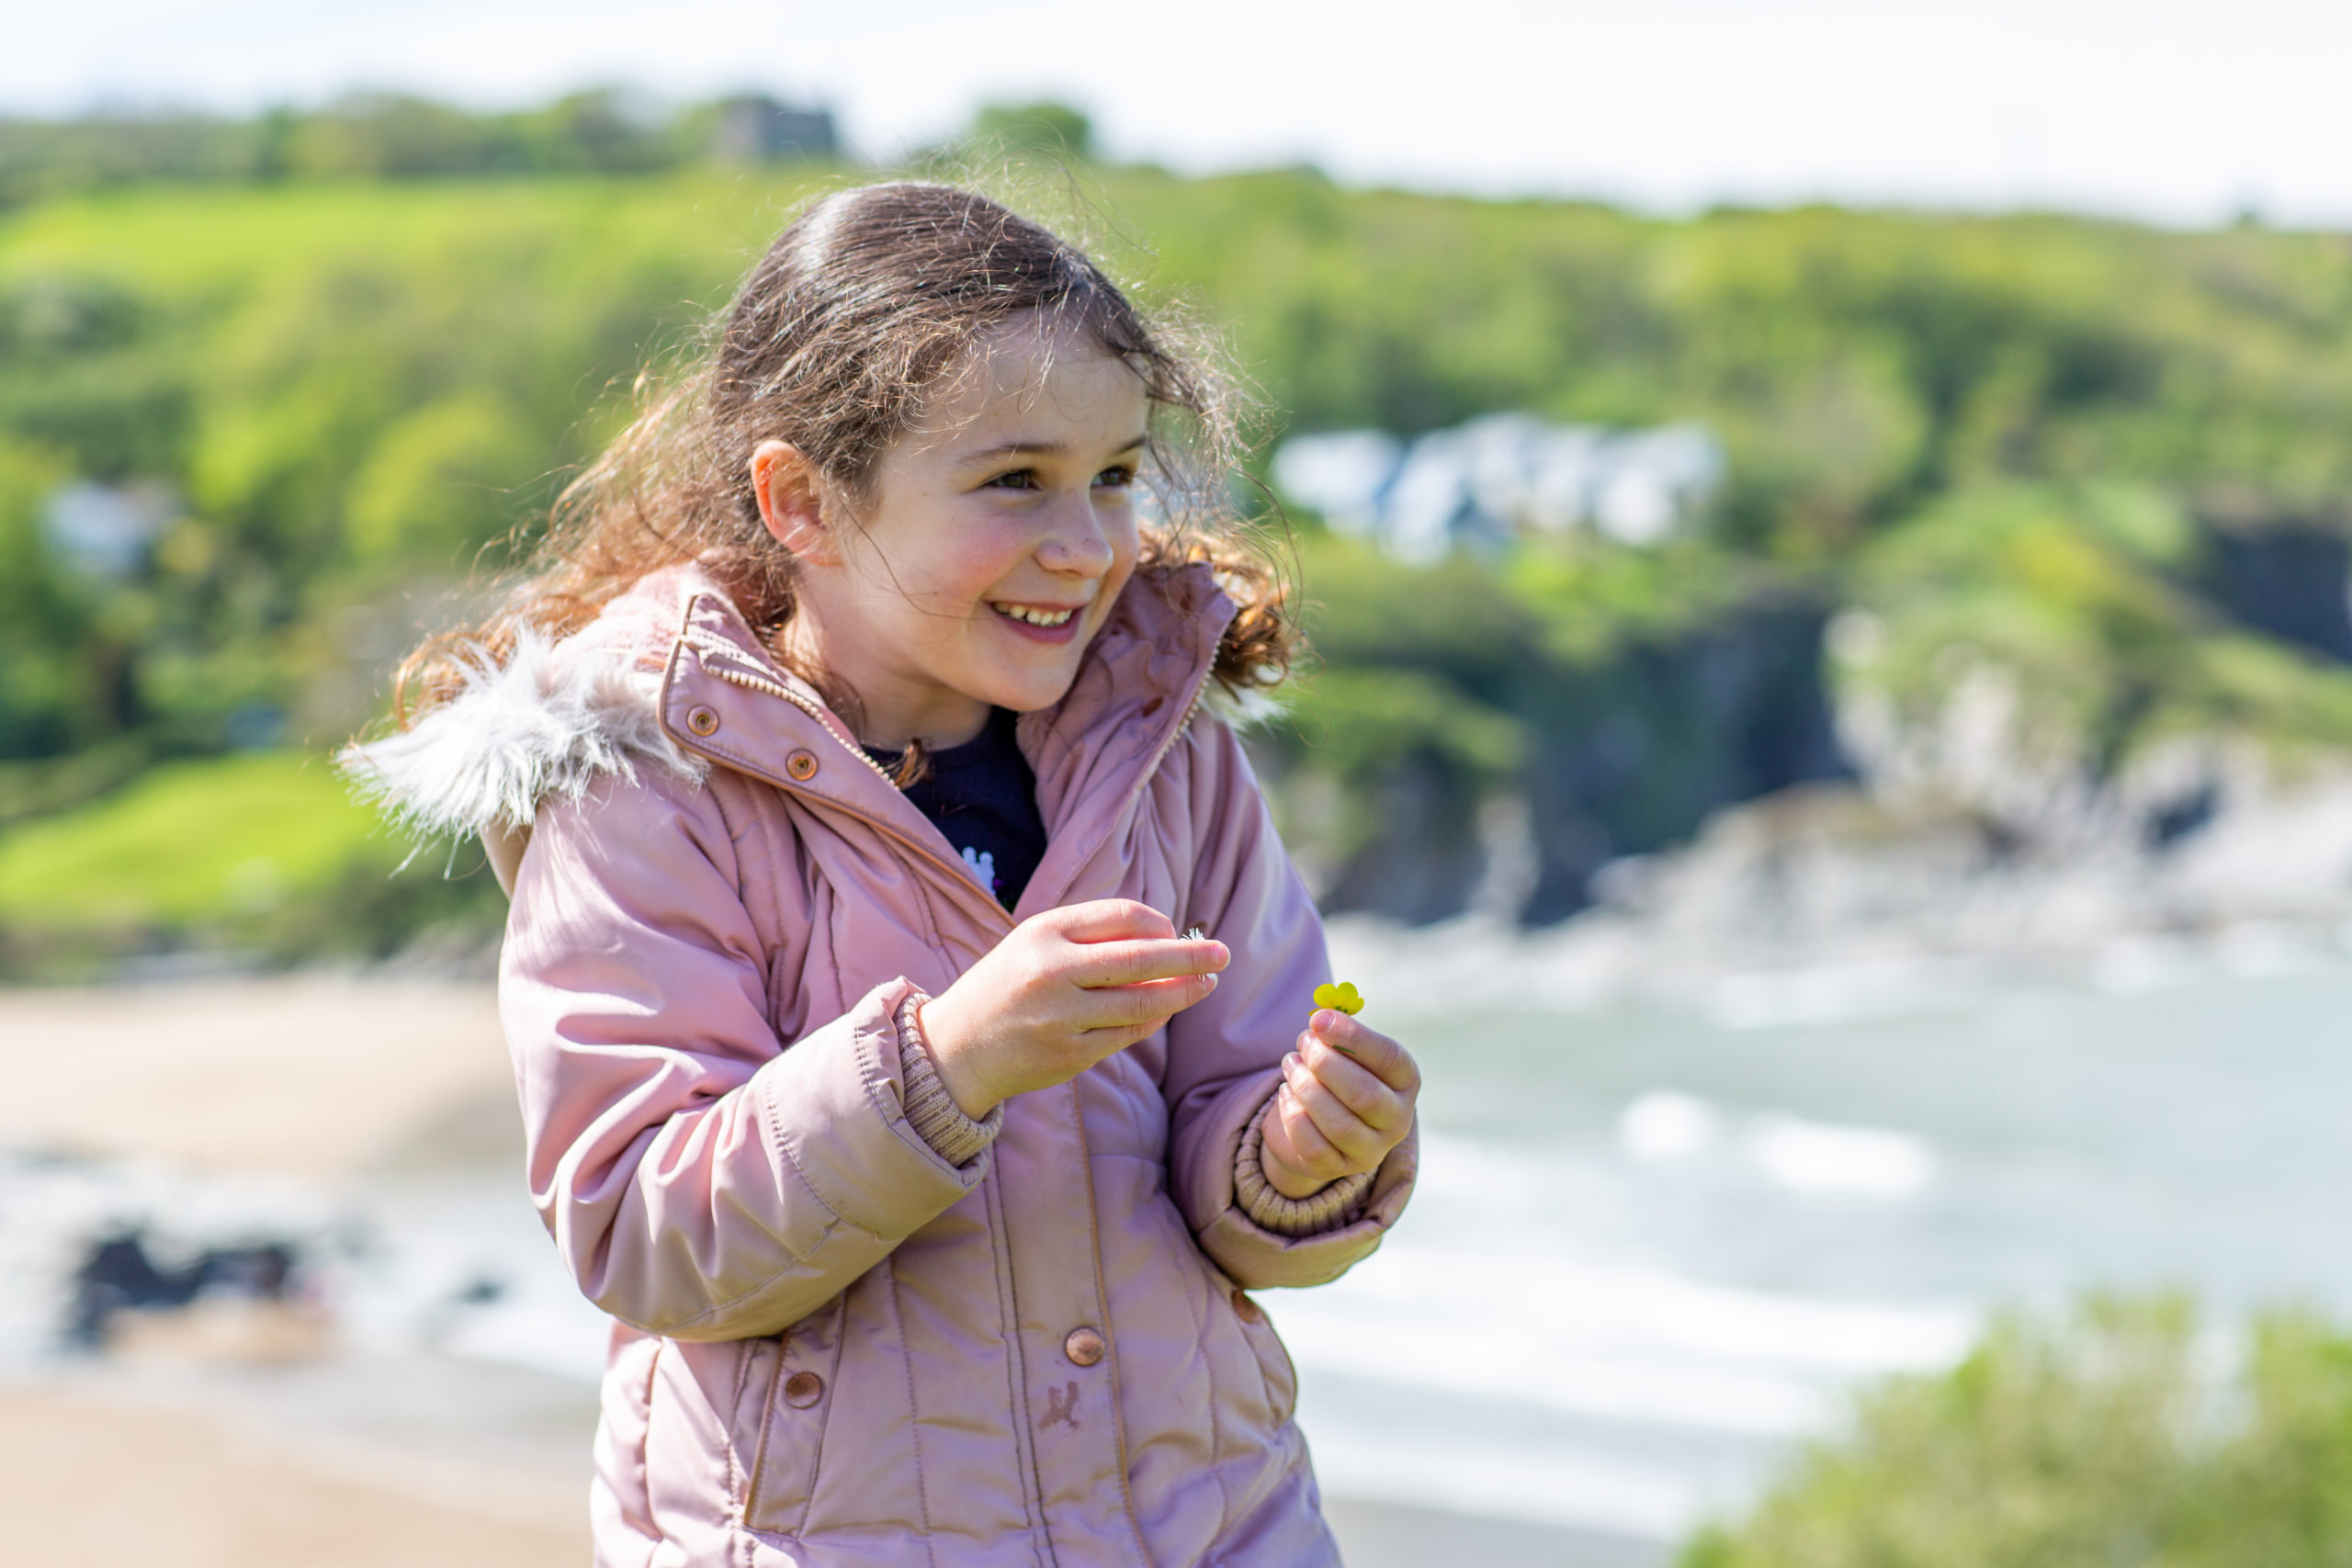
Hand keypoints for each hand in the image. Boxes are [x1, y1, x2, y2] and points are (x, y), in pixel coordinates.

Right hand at [917, 900, 1227, 1117]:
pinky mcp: (1071, 1056)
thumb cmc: (1010, 983)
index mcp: (1045, 933)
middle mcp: (1053, 972)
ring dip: (1183, 992)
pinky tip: (1167, 1009)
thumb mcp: (1038, 941)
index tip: (1177, 930)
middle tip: (1223, 953)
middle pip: (1141, 958)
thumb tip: (1169, 937)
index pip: (1124, 916)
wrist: (957, 1047)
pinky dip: (1154, 1019)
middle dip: (1191, 955)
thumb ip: (1095, 934)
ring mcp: (1063, 1018)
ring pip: (1143, 1002)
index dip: (1161, 923)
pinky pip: (1129, 1035)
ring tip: (1205, 983)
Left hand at [1258, 1010, 1419, 1199]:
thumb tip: (1321, 1020)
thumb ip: (1337, 1035)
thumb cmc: (1337, 1075)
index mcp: (1406, 1082)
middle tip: (1303, 1042)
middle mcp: (1397, 1120)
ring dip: (1305, 1087)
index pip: (1389, 1058)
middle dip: (1325, 1063)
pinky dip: (1293, 1115)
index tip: (1319, 1019)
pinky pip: (1312, 1145)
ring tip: (1290, 1063)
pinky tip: (1285, 1093)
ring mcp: (1370, 1150)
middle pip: (1364, 1094)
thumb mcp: (1345, 1052)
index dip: (1353, 1036)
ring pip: (1337, 1122)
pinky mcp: (1337, 1168)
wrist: (1319, 1125)